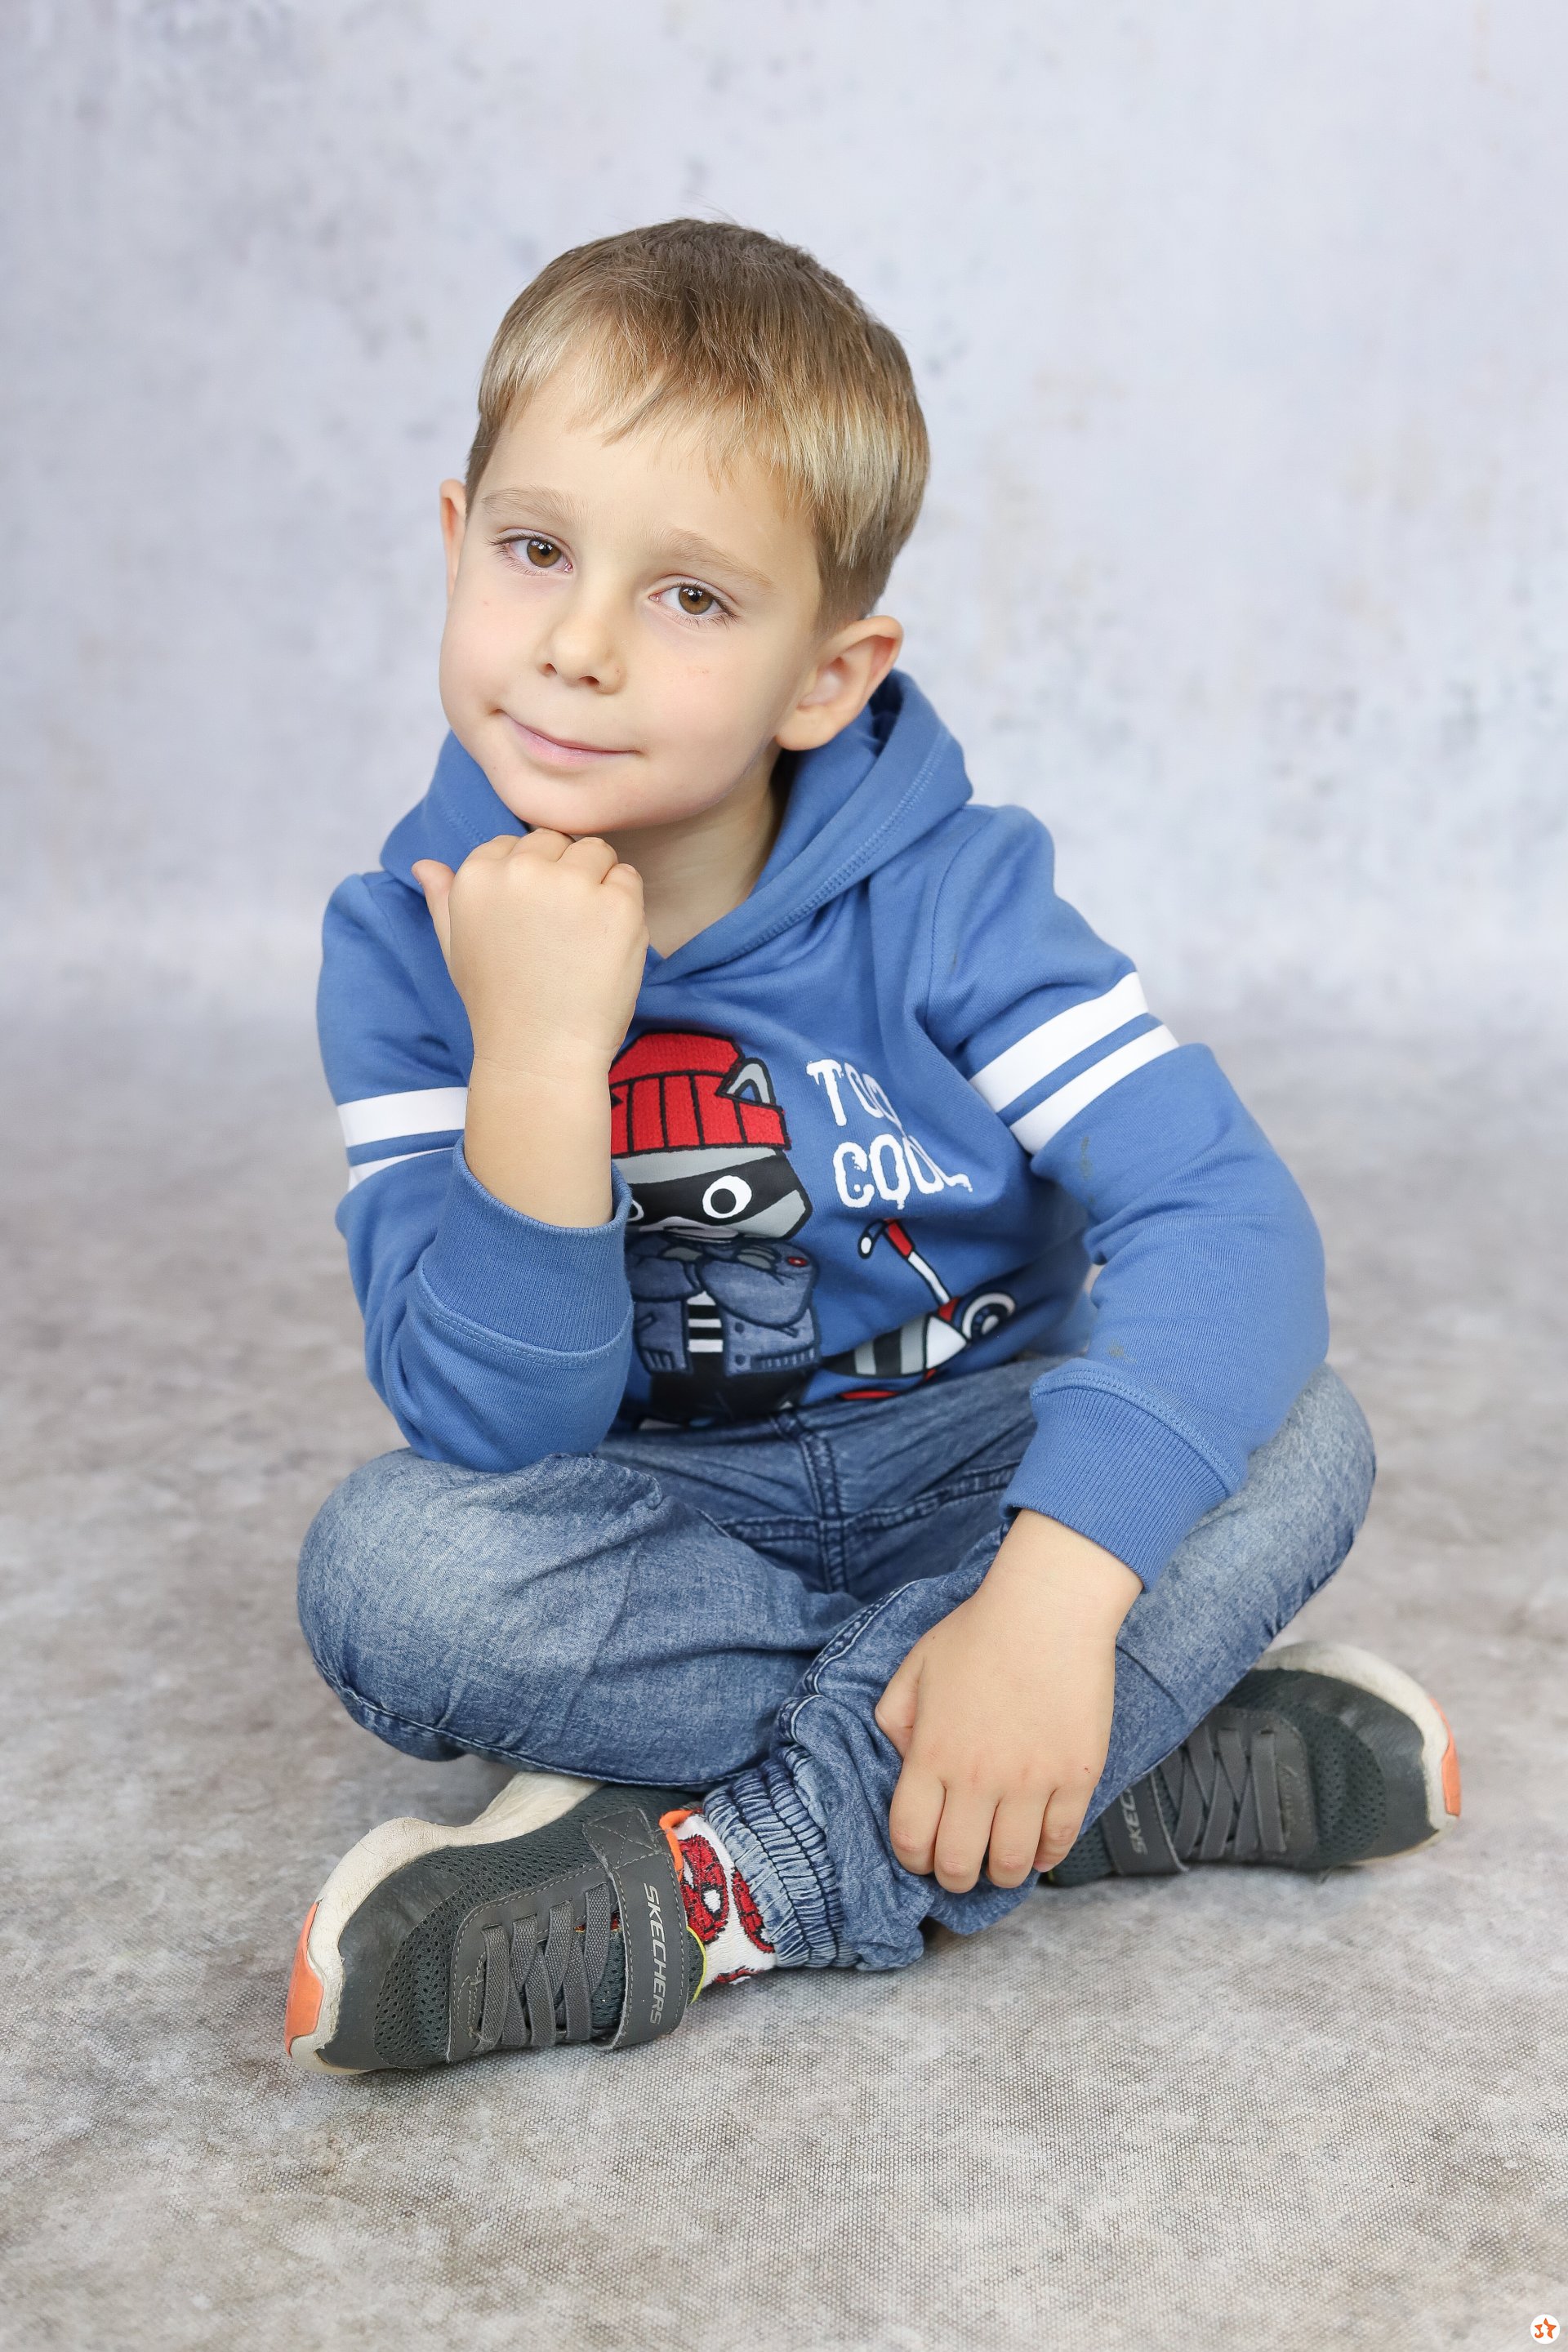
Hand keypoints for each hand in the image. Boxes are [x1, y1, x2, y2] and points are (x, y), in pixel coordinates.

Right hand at [412, 831, 647, 1225]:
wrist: (540, 1054)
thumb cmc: (497, 1006)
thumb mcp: (456, 950)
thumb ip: (442, 900)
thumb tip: (425, 864)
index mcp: (477, 875)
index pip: (515, 843)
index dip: (531, 880)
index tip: (533, 922)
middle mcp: (521, 869)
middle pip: (557, 841)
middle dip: (565, 874)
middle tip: (562, 933)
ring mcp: (571, 884)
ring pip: (596, 852)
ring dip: (598, 883)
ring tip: (585, 937)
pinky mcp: (616, 903)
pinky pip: (629, 878)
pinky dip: (626, 906)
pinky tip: (606, 945)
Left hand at [873, 1511, 1141, 1892]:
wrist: (1048, 1609)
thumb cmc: (978, 1632)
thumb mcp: (915, 1668)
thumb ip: (895, 1720)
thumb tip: (901, 1762)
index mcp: (932, 1754)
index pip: (911, 1838)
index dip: (912, 1858)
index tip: (921, 1854)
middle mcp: (977, 1778)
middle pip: (958, 1865)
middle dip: (954, 1877)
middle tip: (960, 1868)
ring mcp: (1031, 1782)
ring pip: (1012, 1865)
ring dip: (1001, 1874)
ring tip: (1000, 1863)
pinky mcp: (1076, 1778)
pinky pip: (1060, 1841)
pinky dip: (1046, 1856)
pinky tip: (1039, 1848)